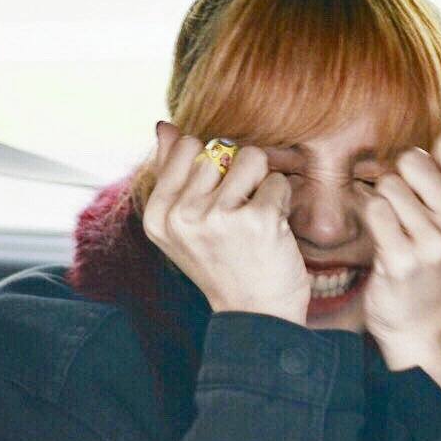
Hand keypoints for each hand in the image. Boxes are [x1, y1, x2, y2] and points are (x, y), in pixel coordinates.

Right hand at [144, 122, 310, 324]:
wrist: (256, 315)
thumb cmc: (222, 264)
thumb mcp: (183, 224)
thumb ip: (172, 172)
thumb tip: (164, 125)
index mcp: (159, 214)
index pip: (187, 146)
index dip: (212, 165)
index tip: (216, 200)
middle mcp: (182, 215)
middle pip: (220, 149)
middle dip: (237, 175)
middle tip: (238, 217)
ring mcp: (218, 218)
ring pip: (252, 157)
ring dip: (261, 184)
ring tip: (255, 217)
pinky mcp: (257, 220)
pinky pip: (277, 181)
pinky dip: (281, 201)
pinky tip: (272, 230)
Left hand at [355, 121, 440, 344]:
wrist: (421, 318)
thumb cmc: (440, 256)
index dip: (431, 158)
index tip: (430, 185)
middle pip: (413, 160)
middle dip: (402, 177)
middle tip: (407, 206)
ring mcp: (435, 245)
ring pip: (389, 185)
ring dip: (384, 200)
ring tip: (396, 225)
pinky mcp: (401, 260)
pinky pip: (373, 210)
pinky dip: (370, 217)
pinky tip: (383, 237)